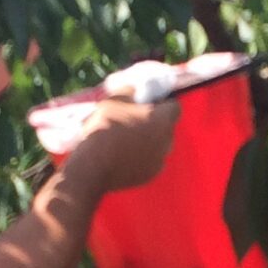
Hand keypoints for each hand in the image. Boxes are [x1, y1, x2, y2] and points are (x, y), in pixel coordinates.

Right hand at [62, 96, 176, 193]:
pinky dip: (142, 158)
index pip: (174, 107)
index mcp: (162, 120)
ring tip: (127, 140)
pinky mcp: (149, 176)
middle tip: (134, 120)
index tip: (146, 104)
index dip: (161, 103)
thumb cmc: (105, 127)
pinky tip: (124, 156)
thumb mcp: (114, 99)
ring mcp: (159, 161)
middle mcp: (167, 142)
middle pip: (166, 127)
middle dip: (154, 123)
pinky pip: (150, 162)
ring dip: (149, 141)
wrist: (93, 164)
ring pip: (159, 146)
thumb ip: (130, 91)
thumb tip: (135, 91)